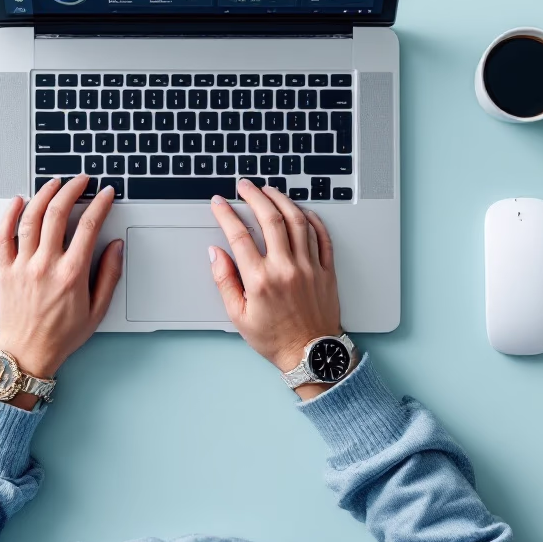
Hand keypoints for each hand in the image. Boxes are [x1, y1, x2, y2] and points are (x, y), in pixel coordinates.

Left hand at [0, 175, 122, 406]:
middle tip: (82, 180)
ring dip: (44, 194)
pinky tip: (19, 200)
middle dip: (73, 189)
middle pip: (58, 213)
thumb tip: (116, 247)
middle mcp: (45, 265)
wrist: (27, 354)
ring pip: (31, 218)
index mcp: (71, 274)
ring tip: (55, 183)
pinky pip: (3, 235)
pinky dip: (10, 214)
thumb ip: (109, 276)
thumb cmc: (61, 336)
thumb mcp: (97, 311)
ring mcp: (22, 265)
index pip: (89, 226)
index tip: (106, 194)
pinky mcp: (4, 269)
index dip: (100, 203)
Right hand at [208, 179, 341, 398]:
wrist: (311, 355)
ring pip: (297, 221)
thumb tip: (215, 254)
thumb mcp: (238, 316)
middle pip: (270, 219)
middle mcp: (286, 269)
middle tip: (244, 186)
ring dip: (282, 200)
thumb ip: (224, 281)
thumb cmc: (274, 339)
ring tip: (269, 190)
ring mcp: (310, 267)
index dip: (226, 214)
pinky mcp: (327, 271)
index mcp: (261, 280)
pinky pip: (322, 237)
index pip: (239, 235)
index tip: (219, 202)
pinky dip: (312, 219)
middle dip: (254, 196)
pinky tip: (301, 210)